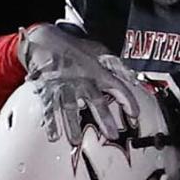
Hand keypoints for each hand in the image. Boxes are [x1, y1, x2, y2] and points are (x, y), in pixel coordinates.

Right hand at [17, 24, 141, 147]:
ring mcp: (65, 85)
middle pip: (97, 102)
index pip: (118, 87)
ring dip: (73, 125)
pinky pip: (50, 107)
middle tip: (112, 135)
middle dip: (105, 120)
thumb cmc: (73, 47)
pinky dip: (51, 121)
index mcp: (98, 72)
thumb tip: (130, 76)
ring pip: (70, 108)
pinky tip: (53, 135)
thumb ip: (113, 64)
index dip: (128, 101)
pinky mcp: (48, 88)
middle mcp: (83, 80)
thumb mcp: (97, 50)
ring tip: (76, 141)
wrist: (45, 37)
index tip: (134, 115)